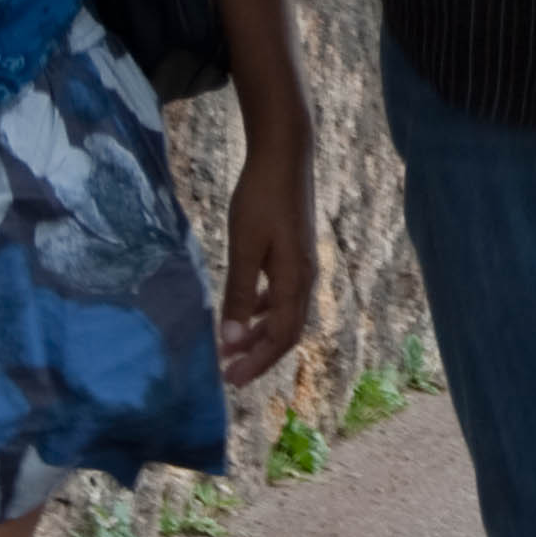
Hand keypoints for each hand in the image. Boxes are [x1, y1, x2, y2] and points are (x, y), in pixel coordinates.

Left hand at [217, 130, 317, 390]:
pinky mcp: (294, 253)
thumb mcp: (244, 247)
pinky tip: (245, 308)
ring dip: (260, 335)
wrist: (285, 156)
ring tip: (234, 348)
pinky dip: (263, 310)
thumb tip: (231, 341)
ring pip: (285, 314)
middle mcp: (305, 279)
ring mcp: (302, 265)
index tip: (230, 380)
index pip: (280, 337)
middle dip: (259, 356)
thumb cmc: (261, 198)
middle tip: (231, 374)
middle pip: (287, 332)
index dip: (257, 363)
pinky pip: (282, 295)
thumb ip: (239, 293)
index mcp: (295, 281)